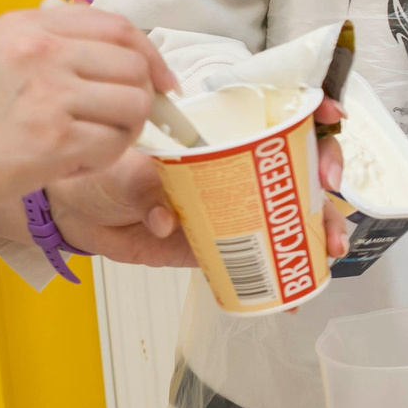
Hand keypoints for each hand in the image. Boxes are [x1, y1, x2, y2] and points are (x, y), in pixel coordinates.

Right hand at [0, 0, 179, 223]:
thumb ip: (40, 42)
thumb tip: (96, 43)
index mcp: (27, 26)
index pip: (118, 26)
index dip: (150, 56)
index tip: (161, 80)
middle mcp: (42, 51)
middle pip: (135, 66)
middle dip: (142, 98)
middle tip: (123, 124)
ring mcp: (49, 94)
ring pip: (133, 106)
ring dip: (125, 131)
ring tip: (90, 145)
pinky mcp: (52, 140)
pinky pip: (114, 145)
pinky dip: (103, 158)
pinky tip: (71, 163)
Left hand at [15, 98, 352, 267]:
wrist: (77, 211)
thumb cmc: (103, 169)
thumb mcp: (128, 167)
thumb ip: (150, 188)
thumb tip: (165, 218)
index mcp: (220, 132)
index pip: (280, 114)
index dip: (314, 114)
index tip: (330, 119)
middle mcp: (237, 166)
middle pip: (301, 167)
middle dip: (327, 181)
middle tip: (329, 198)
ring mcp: (235, 206)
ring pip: (291, 214)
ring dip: (318, 232)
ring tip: (325, 249)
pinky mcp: (223, 244)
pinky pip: (260, 259)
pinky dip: (281, 277)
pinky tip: (294, 293)